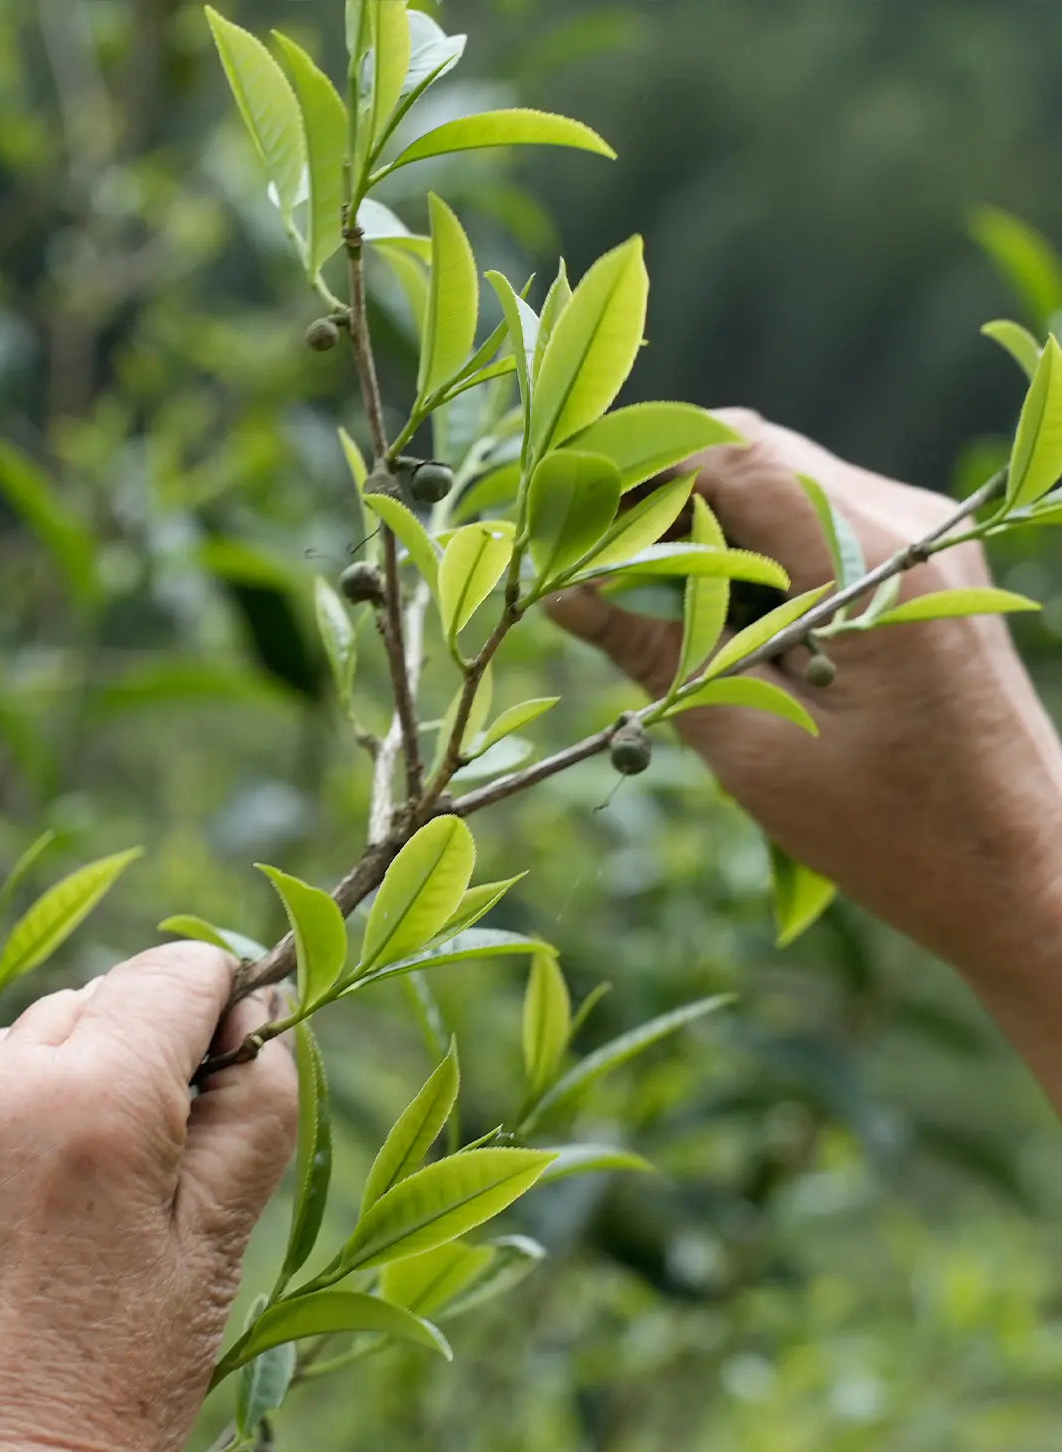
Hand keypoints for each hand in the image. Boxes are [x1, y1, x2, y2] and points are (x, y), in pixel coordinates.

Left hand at [0, 943, 297, 1451]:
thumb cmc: (111, 1387)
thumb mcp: (218, 1246)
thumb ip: (258, 1106)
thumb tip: (265, 1019)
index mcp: (94, 1102)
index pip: (178, 972)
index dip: (222, 1010)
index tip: (227, 1072)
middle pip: (98, 1001)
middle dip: (139, 1056)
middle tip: (149, 1169)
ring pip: (23, 1047)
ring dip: (61, 1090)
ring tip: (70, 1207)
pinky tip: (7, 1221)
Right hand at [554, 410, 1061, 1094]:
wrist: (1024, 871)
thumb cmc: (896, 835)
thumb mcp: (754, 748)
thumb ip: (658, 655)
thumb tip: (565, 592)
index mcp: (874, 561)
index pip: (732, 454)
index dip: (635, 470)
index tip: (565, 513)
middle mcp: (911, 522)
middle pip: (756, 452)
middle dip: (663, 496)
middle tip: (589, 562)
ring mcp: (928, 536)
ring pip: (783, 483)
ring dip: (707, 524)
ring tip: (643, 599)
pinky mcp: (927, 567)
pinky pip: (819, 522)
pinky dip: (755, 550)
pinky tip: (717, 619)